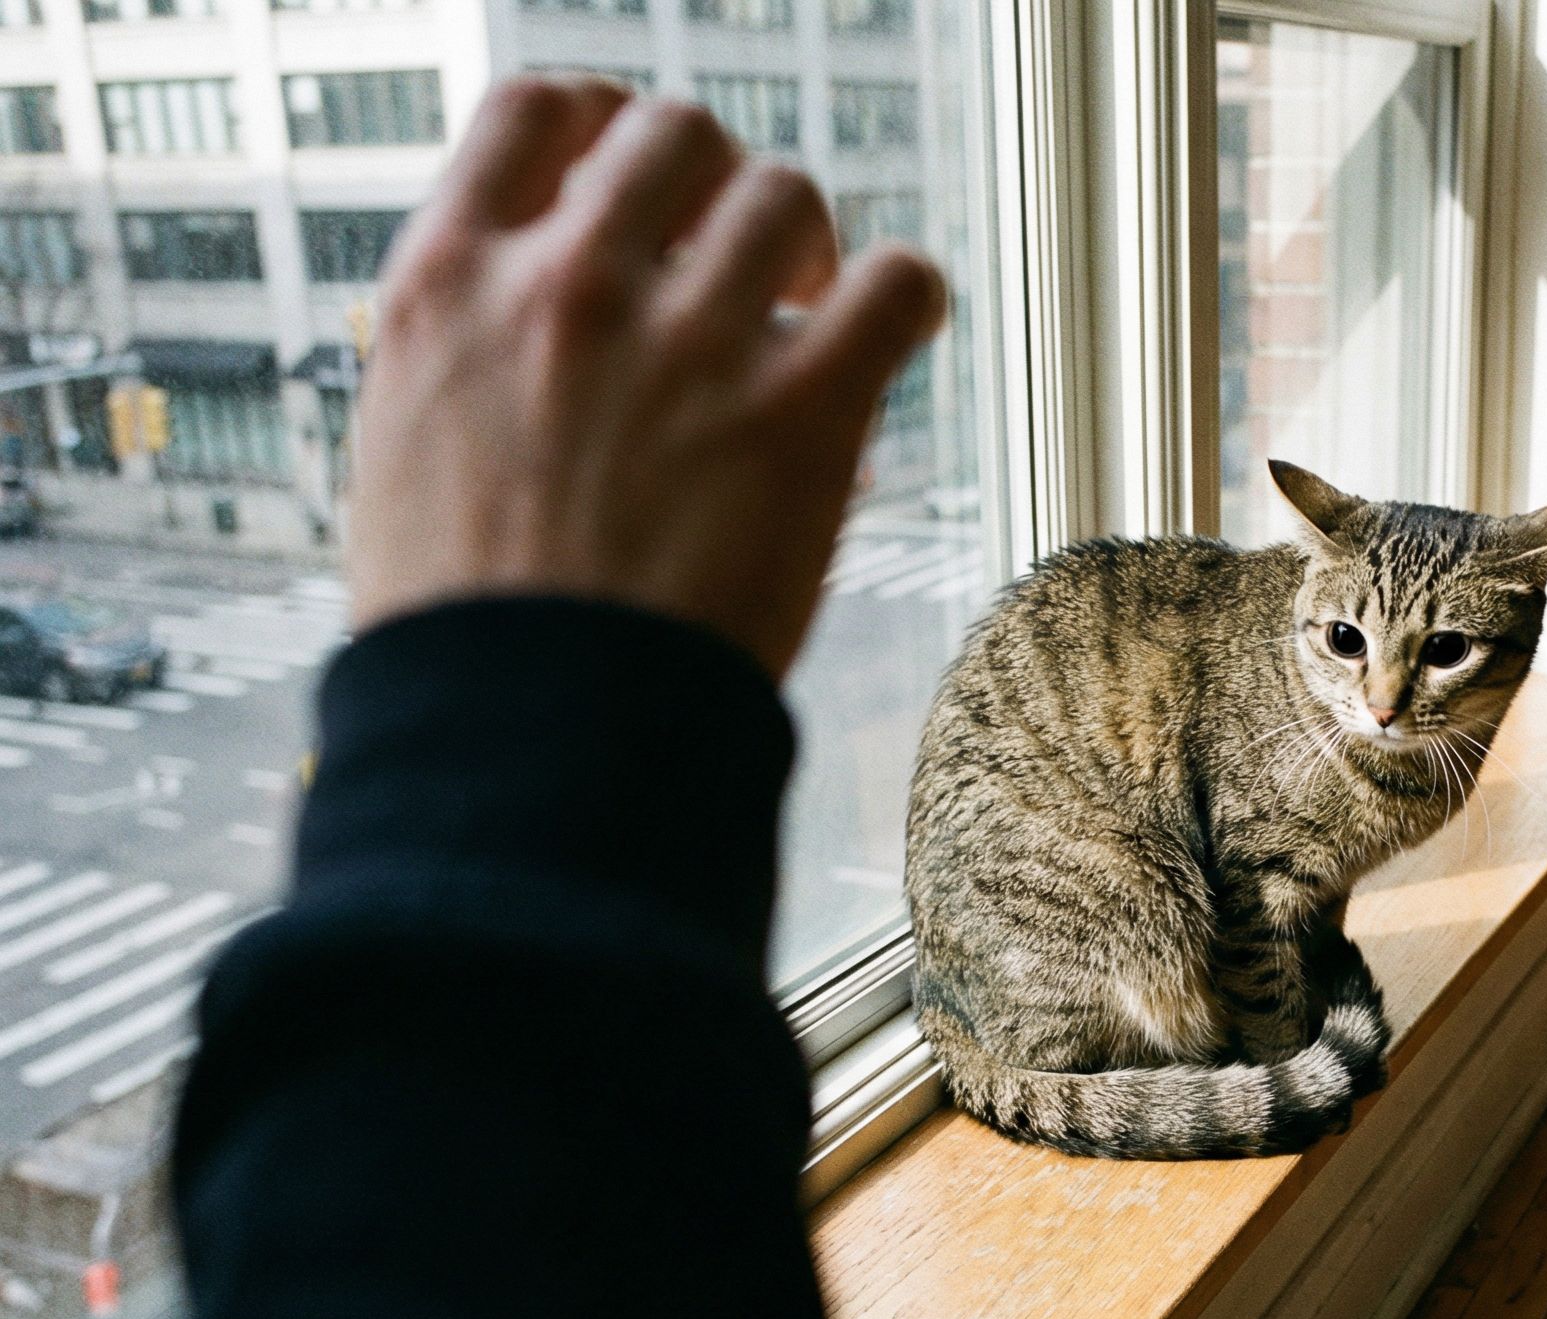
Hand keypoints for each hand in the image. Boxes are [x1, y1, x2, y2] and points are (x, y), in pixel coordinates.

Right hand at [346, 79, 946, 676]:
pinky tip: (894, 336)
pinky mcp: (799, 413)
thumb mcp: (407, 462)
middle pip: (678, 133)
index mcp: (448, 289)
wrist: (526, 748)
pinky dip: (906, 297)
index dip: (607, 125)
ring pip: (785, 195)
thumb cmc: (468, 644)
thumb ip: (472, 368)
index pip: (536, 110)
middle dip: (719, 188)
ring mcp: (687, 342)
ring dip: (810, 245)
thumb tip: (529, 338)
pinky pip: (896, 284)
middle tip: (743, 271)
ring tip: (813, 316)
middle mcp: (567, 285)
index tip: (644, 185)